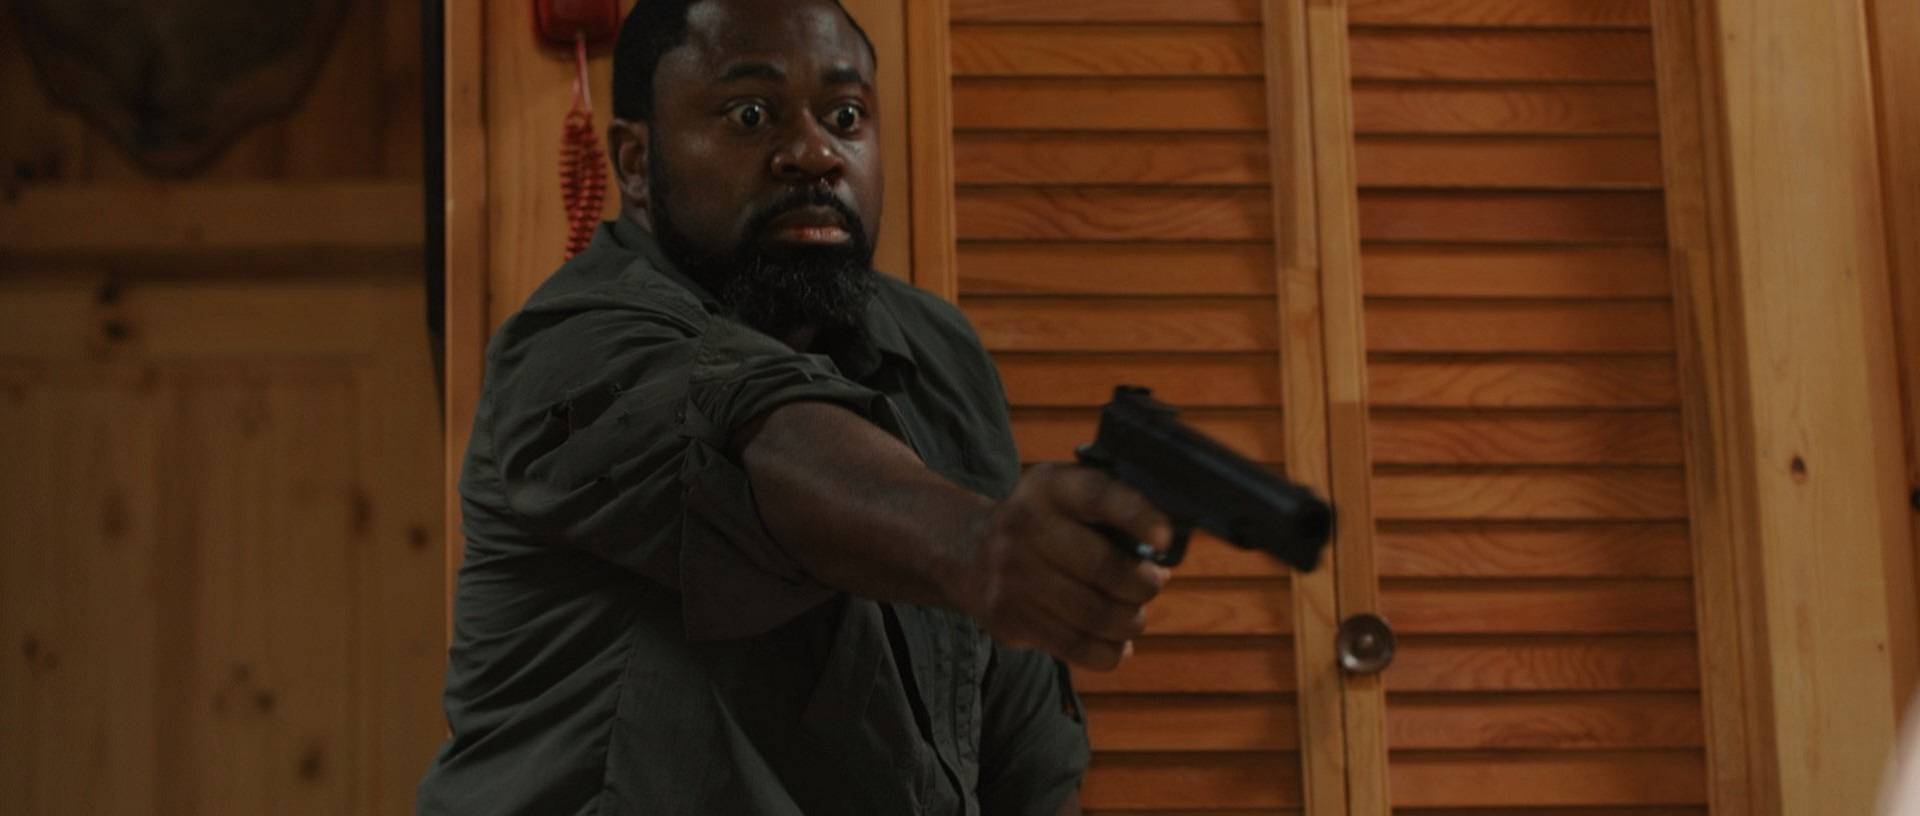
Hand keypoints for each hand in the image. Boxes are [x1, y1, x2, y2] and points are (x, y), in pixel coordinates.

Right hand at [954, 463, 1173, 670]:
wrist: (968, 552)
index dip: (1137, 516)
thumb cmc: (1043, 523)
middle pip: (1104, 568)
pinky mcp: (1010, 618)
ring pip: (1095, 615)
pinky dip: (1109, 651)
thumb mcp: (1067, 494)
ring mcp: (1013, 576)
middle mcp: (1024, 527)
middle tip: (1152, 584)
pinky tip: (1115, 641)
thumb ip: (1114, 510)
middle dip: (1144, 584)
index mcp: (1049, 487)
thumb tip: (1163, 556)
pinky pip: (1077, 648)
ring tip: (1133, 616)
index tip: (1164, 539)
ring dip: (1130, 622)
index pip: (1098, 496)